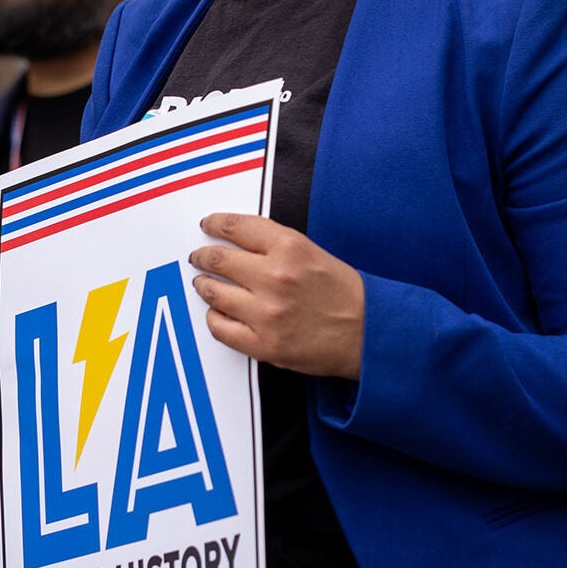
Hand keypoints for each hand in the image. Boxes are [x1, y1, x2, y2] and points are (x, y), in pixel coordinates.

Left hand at [190, 214, 365, 379]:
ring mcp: (266, 312)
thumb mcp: (313, 252)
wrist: (367, 334)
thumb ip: (276, 245)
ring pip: (214, 292)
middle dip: (202, 256)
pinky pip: (221, 328)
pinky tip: (218, 313)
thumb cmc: (345, 294)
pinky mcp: (264, 343)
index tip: (208, 226)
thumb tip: (238, 242)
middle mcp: (274, 277)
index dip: (215, 224)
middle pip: (218, 258)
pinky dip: (214, 318)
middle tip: (198, 256)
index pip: (236, 227)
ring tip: (204, 283)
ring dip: (204, 285)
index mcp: (289, 248)